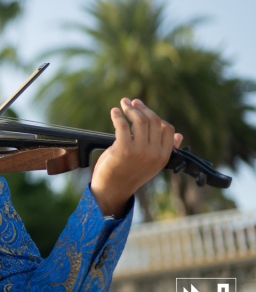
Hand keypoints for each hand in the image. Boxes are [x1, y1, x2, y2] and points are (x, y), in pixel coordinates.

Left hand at [90, 98, 182, 216]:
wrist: (112, 189)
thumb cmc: (129, 174)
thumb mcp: (151, 163)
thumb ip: (164, 149)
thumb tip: (179, 135)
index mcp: (163, 156)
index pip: (168, 129)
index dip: (156, 116)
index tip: (143, 109)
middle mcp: (154, 153)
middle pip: (153, 121)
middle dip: (141, 108)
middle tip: (131, 102)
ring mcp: (139, 152)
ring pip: (139, 121)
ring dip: (129, 109)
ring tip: (123, 104)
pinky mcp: (123, 150)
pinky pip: (122, 126)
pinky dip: (118, 116)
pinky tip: (114, 112)